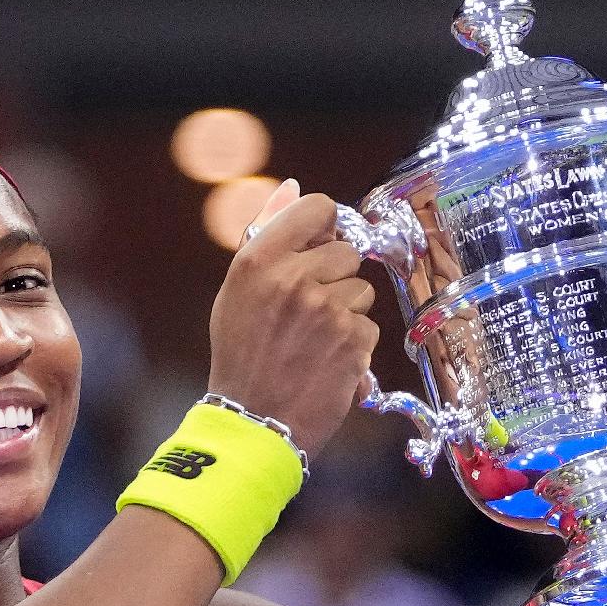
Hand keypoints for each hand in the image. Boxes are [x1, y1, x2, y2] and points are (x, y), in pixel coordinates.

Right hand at [207, 179, 379, 456]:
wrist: (252, 419)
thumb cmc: (242, 353)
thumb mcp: (238, 289)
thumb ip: (267, 234)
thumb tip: (293, 186)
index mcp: (260, 259)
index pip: (318, 207)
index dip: (324, 227)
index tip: (317, 247)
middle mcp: (294, 278)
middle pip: (347, 250)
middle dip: (334, 276)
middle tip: (307, 311)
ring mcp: (326, 310)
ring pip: (362, 289)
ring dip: (346, 311)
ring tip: (314, 338)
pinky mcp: (353, 340)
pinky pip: (368, 324)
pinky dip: (353, 342)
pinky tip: (325, 358)